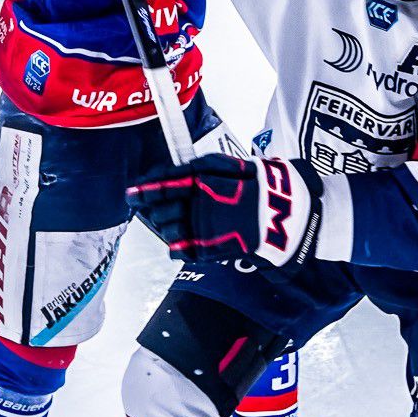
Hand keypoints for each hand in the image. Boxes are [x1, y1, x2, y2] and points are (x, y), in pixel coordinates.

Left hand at [128, 155, 322, 267]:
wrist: (287, 212)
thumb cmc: (260, 184)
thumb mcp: (230, 165)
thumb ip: (200, 169)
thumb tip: (170, 176)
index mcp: (202, 178)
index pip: (162, 184)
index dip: (143, 190)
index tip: (131, 194)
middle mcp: (198, 202)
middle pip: (161, 211)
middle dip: (154, 212)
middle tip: (154, 211)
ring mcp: (204, 227)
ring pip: (169, 231)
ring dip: (166, 229)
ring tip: (173, 226)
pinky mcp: (211, 248)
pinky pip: (183, 251)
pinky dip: (178, 249)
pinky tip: (180, 245)